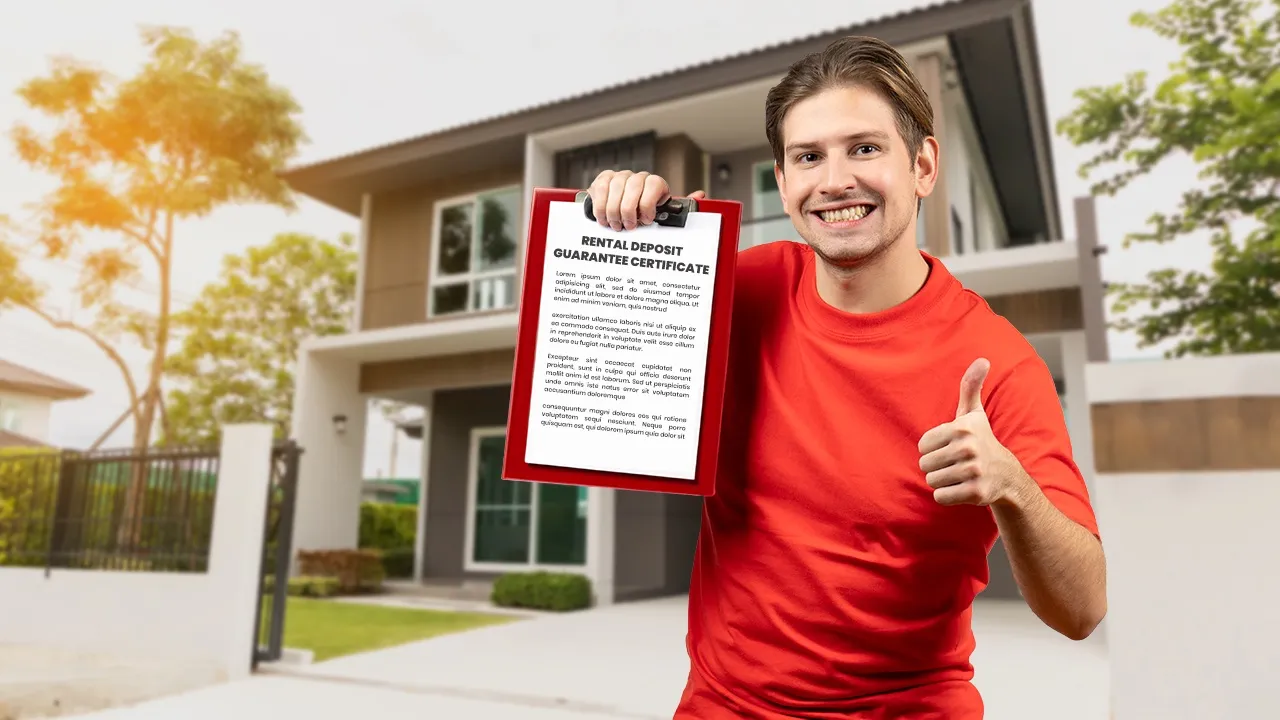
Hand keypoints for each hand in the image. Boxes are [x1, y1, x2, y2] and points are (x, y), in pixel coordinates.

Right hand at [586, 170, 705, 230]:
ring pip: (615, 188)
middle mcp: (638, 177)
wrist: (622, 217)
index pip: (654, 184)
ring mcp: (620, 176)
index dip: (648, 203)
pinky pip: (600, 188)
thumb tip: (700, 195)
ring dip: (614, 211)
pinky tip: (604, 219)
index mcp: (655, 184)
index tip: (645, 220)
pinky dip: (601, 207)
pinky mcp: (603, 179)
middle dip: (629, 210)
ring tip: (616, 226)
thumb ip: (679, 207)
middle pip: (633, 186)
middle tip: (628, 227)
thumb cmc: (644, 219)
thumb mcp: (661, 216)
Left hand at [917, 358, 1031, 506]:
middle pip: (925, 464)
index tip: (951, 447)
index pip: (922, 445)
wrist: (1007, 475)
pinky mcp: (976, 493)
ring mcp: (974, 472)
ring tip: (959, 474)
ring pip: (932, 481)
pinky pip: (940, 497)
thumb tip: (982, 360)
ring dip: (942, 481)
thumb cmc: (981, 441)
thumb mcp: (974, 414)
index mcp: (962, 429)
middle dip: (936, 466)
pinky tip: (962, 488)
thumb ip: (970, 387)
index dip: (933, 448)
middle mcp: (969, 449)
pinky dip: (947, 495)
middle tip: (955, 464)